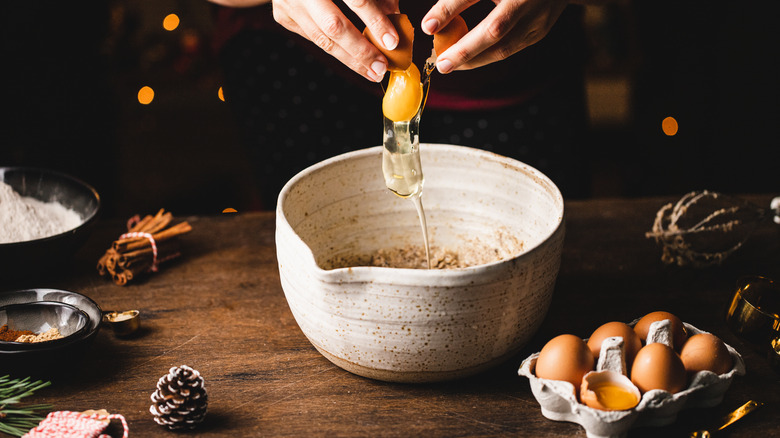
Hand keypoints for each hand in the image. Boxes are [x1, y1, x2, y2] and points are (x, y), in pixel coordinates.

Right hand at [272, 0, 400, 80]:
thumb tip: (395, 19)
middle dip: (361, 51)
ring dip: (350, 60)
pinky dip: (336, 49)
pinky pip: (314, 38)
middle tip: (381, 67)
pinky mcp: (283, 16)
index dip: (375, 21)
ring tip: (372, 71)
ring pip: (322, 39)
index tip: (392, 41)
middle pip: (334, 26)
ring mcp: (288, 3)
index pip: (355, 0)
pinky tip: (353, 59)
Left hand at [421, 0, 568, 72]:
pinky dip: (487, 55)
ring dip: (475, 59)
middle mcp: (529, 1)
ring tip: (450, 64)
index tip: (429, 26)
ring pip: (504, 47)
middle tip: (441, 64)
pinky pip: (510, 49)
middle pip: (495, 30)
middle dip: (465, 50)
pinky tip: (470, 58)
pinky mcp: (539, 33)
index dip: (450, 9)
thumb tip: (431, 25)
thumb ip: (458, 0)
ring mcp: (539, 19)